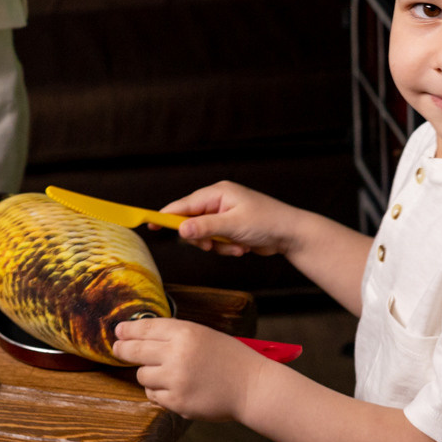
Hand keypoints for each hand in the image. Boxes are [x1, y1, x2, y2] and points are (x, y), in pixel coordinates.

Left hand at [111, 319, 265, 420]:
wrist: (251, 386)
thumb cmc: (230, 359)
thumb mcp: (203, 335)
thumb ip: (174, 335)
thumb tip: (140, 337)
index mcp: (185, 332)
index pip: (145, 328)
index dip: (128, 330)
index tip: (118, 331)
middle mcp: (177, 354)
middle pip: (135, 351)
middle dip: (123, 350)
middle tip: (117, 349)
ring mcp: (175, 379)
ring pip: (142, 375)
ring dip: (148, 374)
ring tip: (166, 373)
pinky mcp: (177, 401)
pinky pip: (154, 395)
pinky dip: (159, 392)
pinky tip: (174, 387)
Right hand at [162, 182, 301, 256]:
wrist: (291, 234)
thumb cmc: (267, 222)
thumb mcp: (233, 225)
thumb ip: (205, 227)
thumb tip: (180, 230)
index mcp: (217, 193)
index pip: (184, 205)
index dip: (166, 216)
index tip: (149, 224)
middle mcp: (218, 202)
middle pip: (191, 222)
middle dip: (202, 238)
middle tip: (211, 245)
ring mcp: (224, 215)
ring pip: (204, 236)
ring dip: (217, 246)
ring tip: (236, 246)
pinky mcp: (230, 228)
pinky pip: (216, 242)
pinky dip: (226, 248)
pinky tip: (242, 248)